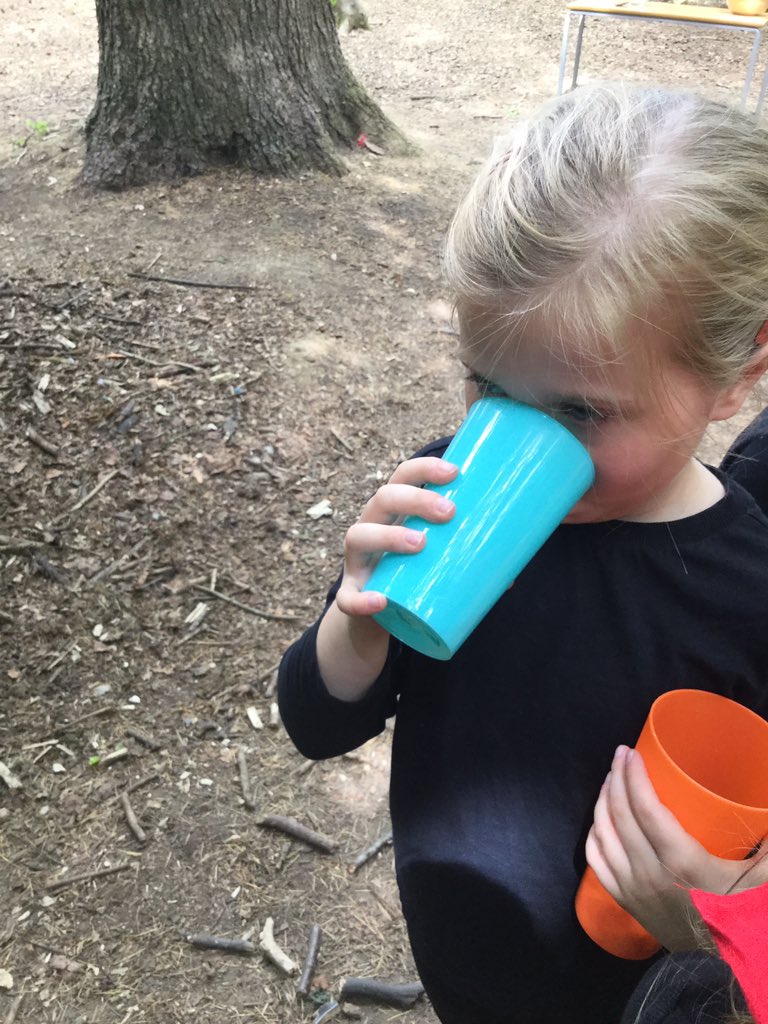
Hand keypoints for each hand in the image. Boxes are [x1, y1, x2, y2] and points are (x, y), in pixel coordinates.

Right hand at [335, 455, 457, 618]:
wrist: (375, 613)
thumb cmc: (410, 571)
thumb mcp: (435, 555)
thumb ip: (468, 557)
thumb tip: (514, 569)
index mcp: (393, 511)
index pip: (403, 476)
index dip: (425, 468)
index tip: (455, 472)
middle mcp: (370, 526)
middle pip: (383, 498)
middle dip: (415, 499)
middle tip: (449, 512)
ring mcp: (356, 560)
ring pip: (358, 536)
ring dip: (388, 536)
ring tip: (420, 544)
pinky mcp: (350, 594)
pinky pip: (348, 598)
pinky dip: (361, 599)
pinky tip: (380, 601)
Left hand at [585, 746, 751, 951]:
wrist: (726, 968)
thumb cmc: (744, 916)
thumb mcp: (762, 878)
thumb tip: (767, 812)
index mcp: (681, 862)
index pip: (645, 809)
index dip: (633, 777)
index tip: (630, 753)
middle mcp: (649, 872)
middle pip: (620, 815)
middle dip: (616, 779)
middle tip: (620, 757)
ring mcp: (632, 888)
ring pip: (603, 834)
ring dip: (603, 802)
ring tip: (610, 781)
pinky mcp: (625, 902)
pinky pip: (597, 861)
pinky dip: (594, 834)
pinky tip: (600, 820)